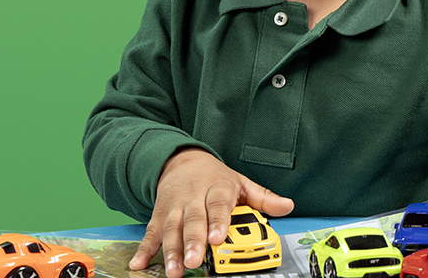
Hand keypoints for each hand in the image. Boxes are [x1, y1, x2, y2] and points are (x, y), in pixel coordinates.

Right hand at [129, 147, 294, 277]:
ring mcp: (174, 206)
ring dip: (170, 250)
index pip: (218, 205)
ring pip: (170, 228)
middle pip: (192, 220)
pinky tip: (140, 264)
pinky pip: (151, 232)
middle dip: (192, 241)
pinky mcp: (159, 214)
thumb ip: (263, 197)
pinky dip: (144, 249)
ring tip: (173, 270)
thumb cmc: (214, 177)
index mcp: (216, 188)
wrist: (181, 160)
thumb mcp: (240, 182)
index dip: (217, 221)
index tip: (217, 238)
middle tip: (194, 260)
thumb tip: (287, 206)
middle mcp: (193, 197)